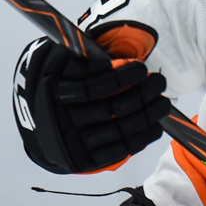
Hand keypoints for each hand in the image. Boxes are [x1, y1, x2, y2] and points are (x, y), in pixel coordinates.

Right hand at [11, 37, 168, 173]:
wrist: (42, 123)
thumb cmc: (63, 83)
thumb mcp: (65, 61)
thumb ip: (87, 54)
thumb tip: (120, 46)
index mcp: (54, 91)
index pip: (92, 87)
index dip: (120, 78)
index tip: (141, 67)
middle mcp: (60, 119)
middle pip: (109, 108)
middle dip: (141, 94)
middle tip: (159, 81)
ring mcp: (72, 142)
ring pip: (118, 129)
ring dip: (147, 115)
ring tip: (162, 101)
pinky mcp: (84, 160)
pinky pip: (118, 150)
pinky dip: (141, 137)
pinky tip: (155, 124)